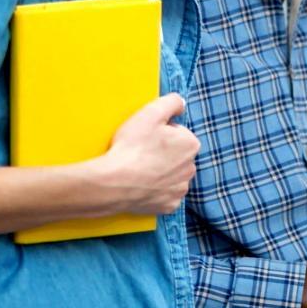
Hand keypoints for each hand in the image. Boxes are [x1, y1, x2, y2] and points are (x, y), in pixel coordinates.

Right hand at [89, 93, 199, 215]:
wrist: (114, 183)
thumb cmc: (132, 146)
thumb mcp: (151, 112)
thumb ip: (171, 102)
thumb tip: (181, 104)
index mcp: (191, 144)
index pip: (178, 133)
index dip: (161, 133)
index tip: (147, 137)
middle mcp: (191, 168)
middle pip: (177, 155)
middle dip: (164, 153)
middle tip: (142, 153)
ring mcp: (181, 189)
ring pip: (172, 175)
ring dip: (161, 172)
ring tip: (141, 169)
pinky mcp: (170, 206)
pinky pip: (165, 194)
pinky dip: (156, 190)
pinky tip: (142, 185)